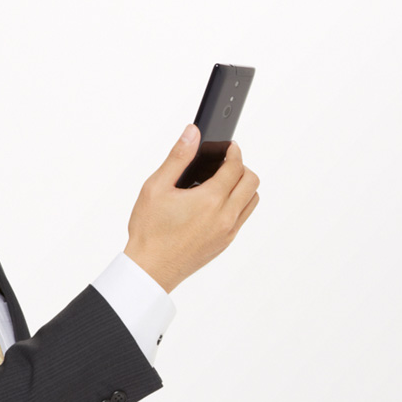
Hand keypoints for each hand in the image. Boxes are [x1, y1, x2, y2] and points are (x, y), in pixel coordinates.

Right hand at [123, 124, 260, 292]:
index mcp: (210, 200)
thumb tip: (192, 133)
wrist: (150, 269)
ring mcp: (228, 232)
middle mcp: (225, 217)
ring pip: (252, 201)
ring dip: (243, 186)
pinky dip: (237, 204)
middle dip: (242, 167)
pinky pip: (243, 217)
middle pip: (252, 182)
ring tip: (222, 182)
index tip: (228, 146)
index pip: (236, 167)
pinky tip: (216, 202)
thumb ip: (178, 157)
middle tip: (225, 163)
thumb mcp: (156, 187)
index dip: (234, 151)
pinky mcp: (225, 243)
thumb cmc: (149, 231)